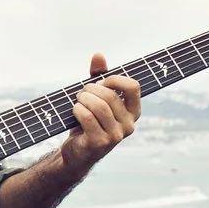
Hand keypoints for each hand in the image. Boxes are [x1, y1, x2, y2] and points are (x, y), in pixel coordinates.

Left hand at [58, 53, 140, 174]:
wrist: (76, 152)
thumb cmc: (87, 121)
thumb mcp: (95, 98)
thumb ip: (98, 77)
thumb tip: (98, 55)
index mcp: (133, 112)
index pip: (133, 87)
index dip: (114, 79)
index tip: (100, 81)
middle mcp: (129, 125)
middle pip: (110, 96)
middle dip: (90, 89)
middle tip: (81, 93)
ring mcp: (116, 136)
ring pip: (99, 106)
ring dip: (83, 99)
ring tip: (77, 100)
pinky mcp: (100, 143)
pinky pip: (88, 118)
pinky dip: (78, 110)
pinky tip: (75, 111)